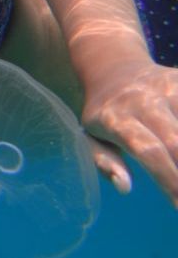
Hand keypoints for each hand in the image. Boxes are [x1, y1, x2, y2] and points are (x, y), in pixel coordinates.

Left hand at [82, 62, 177, 207]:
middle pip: (177, 141)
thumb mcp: (90, 137)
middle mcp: (143, 100)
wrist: (113, 70)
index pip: (148, 151)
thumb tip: (124, 187)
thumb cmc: (104, 115)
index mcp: (115, 117)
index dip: (168, 180)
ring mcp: (168, 87)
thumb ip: (105, 162)